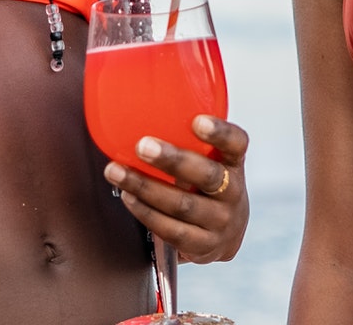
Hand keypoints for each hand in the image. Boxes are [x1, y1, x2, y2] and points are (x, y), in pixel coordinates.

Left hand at [103, 115, 249, 263]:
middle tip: (142, 146)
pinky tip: (128, 196)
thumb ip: (188, 140)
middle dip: (172, 160)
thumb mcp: (209, 160)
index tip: (197, 121)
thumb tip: (141, 106)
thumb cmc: (206, 185)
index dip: (219, 132)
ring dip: (145, 186)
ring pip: (182, 205)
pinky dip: (145, 212)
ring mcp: (221, 222)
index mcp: (233, 163)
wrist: (225, 234)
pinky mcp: (204, 246)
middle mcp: (232, 192)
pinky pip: (171, 230)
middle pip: (206, 175)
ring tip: (116, 171)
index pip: (236, 143)